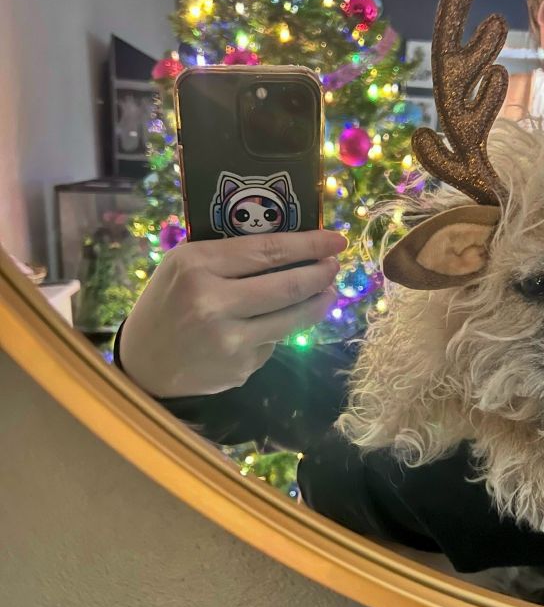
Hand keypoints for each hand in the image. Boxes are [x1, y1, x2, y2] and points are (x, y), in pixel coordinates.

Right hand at [118, 229, 347, 397]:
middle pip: (288, 285)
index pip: (268, 250)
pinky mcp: (240, 367)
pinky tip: (274, 324)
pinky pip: (273, 341)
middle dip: (321, 273)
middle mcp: (213, 302)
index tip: (335, 239)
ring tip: (328, 292)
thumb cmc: (167, 304)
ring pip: (292, 318)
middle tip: (335, 265)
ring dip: (319, 303)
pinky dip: (280, 330)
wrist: (144, 364)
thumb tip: (293, 245)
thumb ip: (229, 256)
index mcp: (196, 266)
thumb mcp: (184, 266)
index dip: (309, 244)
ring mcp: (229, 340)